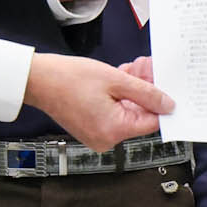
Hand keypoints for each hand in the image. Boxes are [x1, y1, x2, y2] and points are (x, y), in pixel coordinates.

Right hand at [23, 52, 172, 152]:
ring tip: (134, 67)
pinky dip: (119, 96)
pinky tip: (122, 76)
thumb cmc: (69, 78)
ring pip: (127, 111)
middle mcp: (107, 140)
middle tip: (147, 66)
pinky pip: (114, 113)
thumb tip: (168, 105)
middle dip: (145, 90)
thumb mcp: (115, 80)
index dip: (161, 101)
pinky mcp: (91, 129)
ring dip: (133, 89)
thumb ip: (146, 93)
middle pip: (139, 115)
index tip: (165, 83)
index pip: (152, 121)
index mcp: (114, 131)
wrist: (38, 80)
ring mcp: (98, 136)